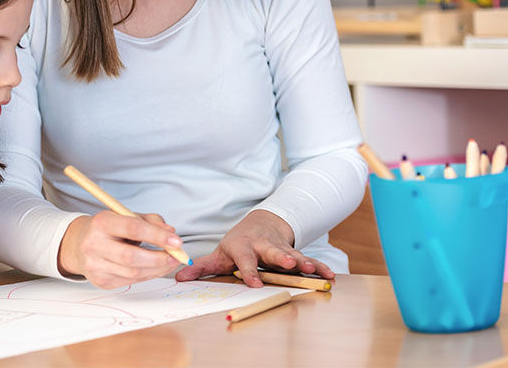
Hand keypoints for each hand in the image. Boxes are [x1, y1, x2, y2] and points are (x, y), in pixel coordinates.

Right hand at [57, 211, 184, 288]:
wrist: (79, 244)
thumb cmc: (109, 228)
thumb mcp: (127, 216)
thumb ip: (151, 221)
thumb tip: (171, 234)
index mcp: (101, 222)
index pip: (132, 229)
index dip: (157, 236)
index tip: (177, 241)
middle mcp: (94, 244)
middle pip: (131, 257)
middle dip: (159, 259)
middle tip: (177, 256)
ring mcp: (95, 265)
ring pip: (133, 273)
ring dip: (157, 269)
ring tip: (170, 262)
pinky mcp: (100, 281)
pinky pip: (130, 281)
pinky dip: (147, 275)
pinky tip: (155, 268)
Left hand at [174, 210, 334, 285]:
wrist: (261, 223)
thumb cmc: (238, 243)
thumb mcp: (219, 254)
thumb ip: (201, 267)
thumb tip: (178, 276)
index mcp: (243, 248)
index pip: (244, 260)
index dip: (248, 272)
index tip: (253, 284)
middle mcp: (263, 246)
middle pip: (272, 252)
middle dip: (281, 258)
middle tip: (289, 264)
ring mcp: (281, 249)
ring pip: (293, 255)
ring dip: (303, 262)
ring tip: (311, 269)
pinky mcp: (294, 252)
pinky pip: (308, 260)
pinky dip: (319, 267)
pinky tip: (329, 275)